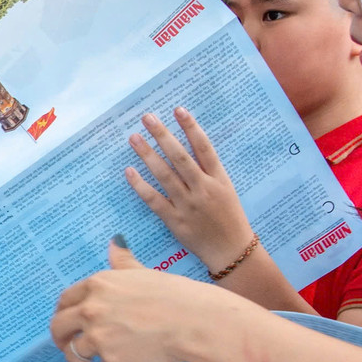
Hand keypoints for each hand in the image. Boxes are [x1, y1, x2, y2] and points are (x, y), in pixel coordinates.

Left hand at [53, 240, 236, 361]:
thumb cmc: (173, 293)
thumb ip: (122, 261)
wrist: (192, 321)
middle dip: (61, 340)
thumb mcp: (143, 271)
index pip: (65, 299)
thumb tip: (114, 242)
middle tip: (69, 347)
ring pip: (76, 355)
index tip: (67, 322)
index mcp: (97, 285)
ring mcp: (99, 337)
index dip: (63, 312)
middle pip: (59, 327)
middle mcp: (91, 310)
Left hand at [127, 108, 251, 270]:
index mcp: (219, 179)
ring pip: (165, 175)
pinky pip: (154, 200)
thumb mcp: (227, 190)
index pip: (204, 147)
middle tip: (148, 118)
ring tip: (134, 138)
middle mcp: (204, 189)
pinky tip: (129, 171)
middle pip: (180, 157)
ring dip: (148, 154)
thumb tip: (186, 146)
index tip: (178, 110)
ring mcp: (188, 205)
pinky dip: (141, 185)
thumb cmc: (230, 218)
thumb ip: (209, 171)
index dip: (191, 127)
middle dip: (163, 135)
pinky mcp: (175, 221)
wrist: (232, 251)